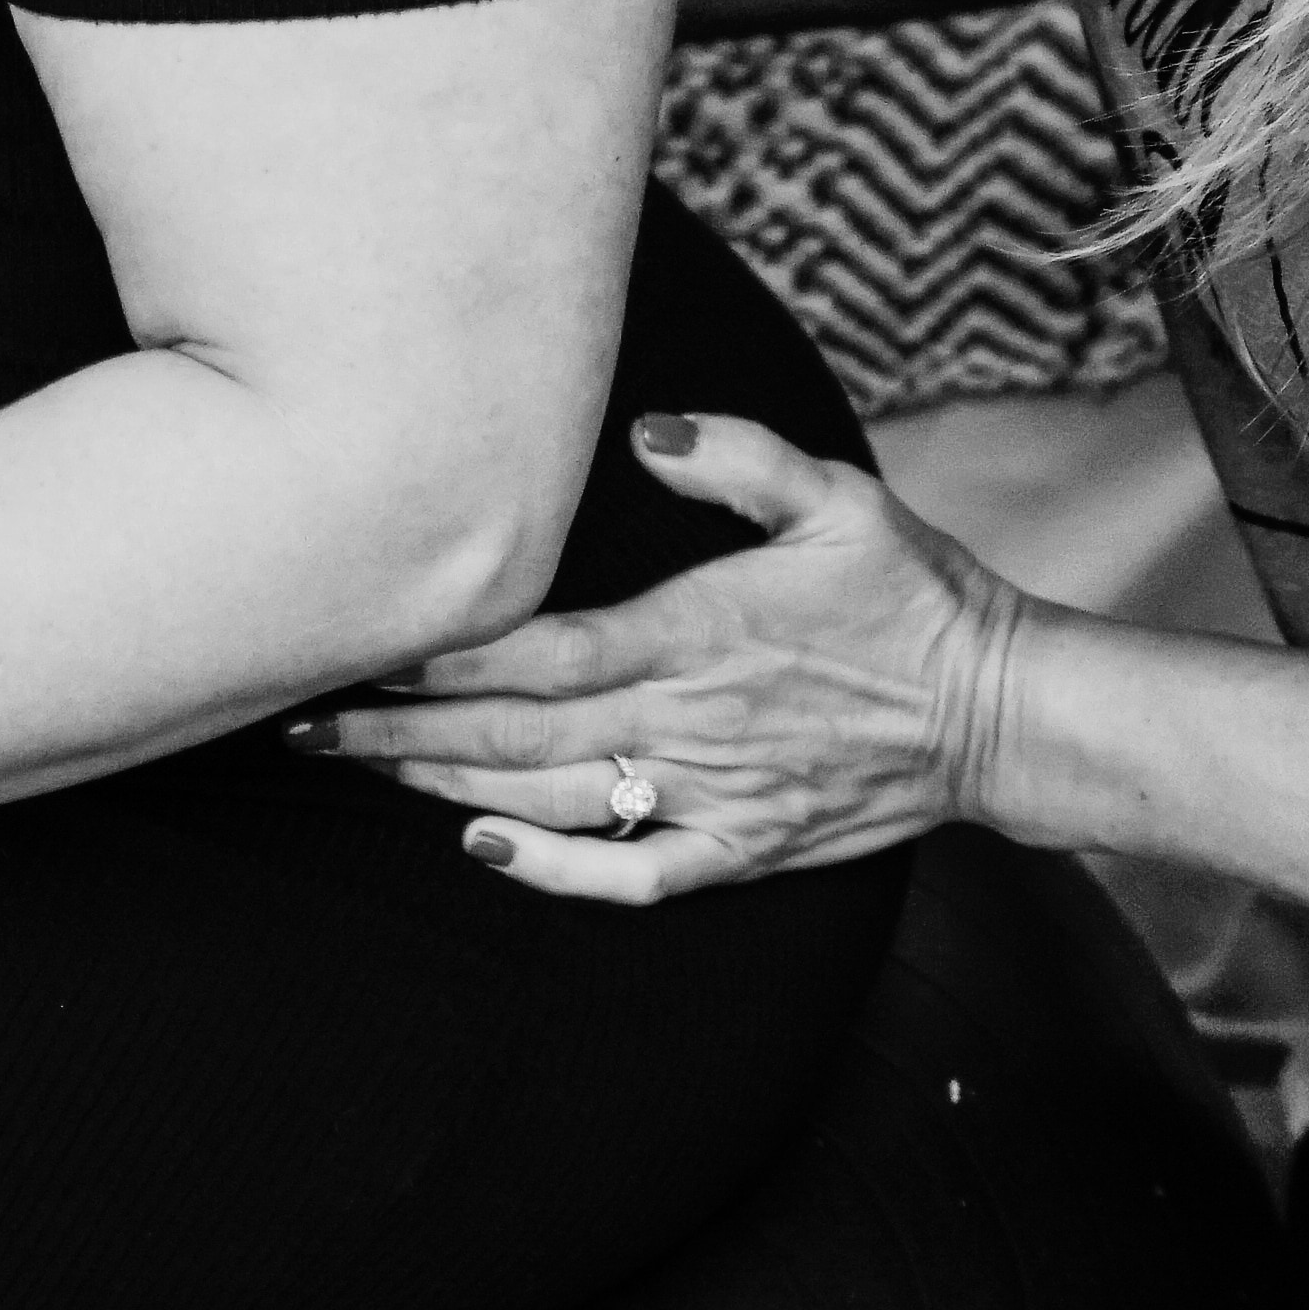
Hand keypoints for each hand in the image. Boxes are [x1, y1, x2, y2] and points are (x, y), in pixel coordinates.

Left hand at [311, 414, 1025, 908]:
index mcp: (701, 631)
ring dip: (449, 790)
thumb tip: (646, 432)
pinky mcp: (743, 848)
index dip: (444, 661)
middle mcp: (692, 722)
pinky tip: (485, 848)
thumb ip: (738, 461)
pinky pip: (632, 876)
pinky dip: (552, 872)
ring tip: (366, 771)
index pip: (542, 654)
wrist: (1001, 712)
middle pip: (518, 738)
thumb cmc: (916, 594)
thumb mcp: (841, 497)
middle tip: (307, 728)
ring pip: (554, 805)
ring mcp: (715, 794)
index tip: (360, 654)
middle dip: (401, 735)